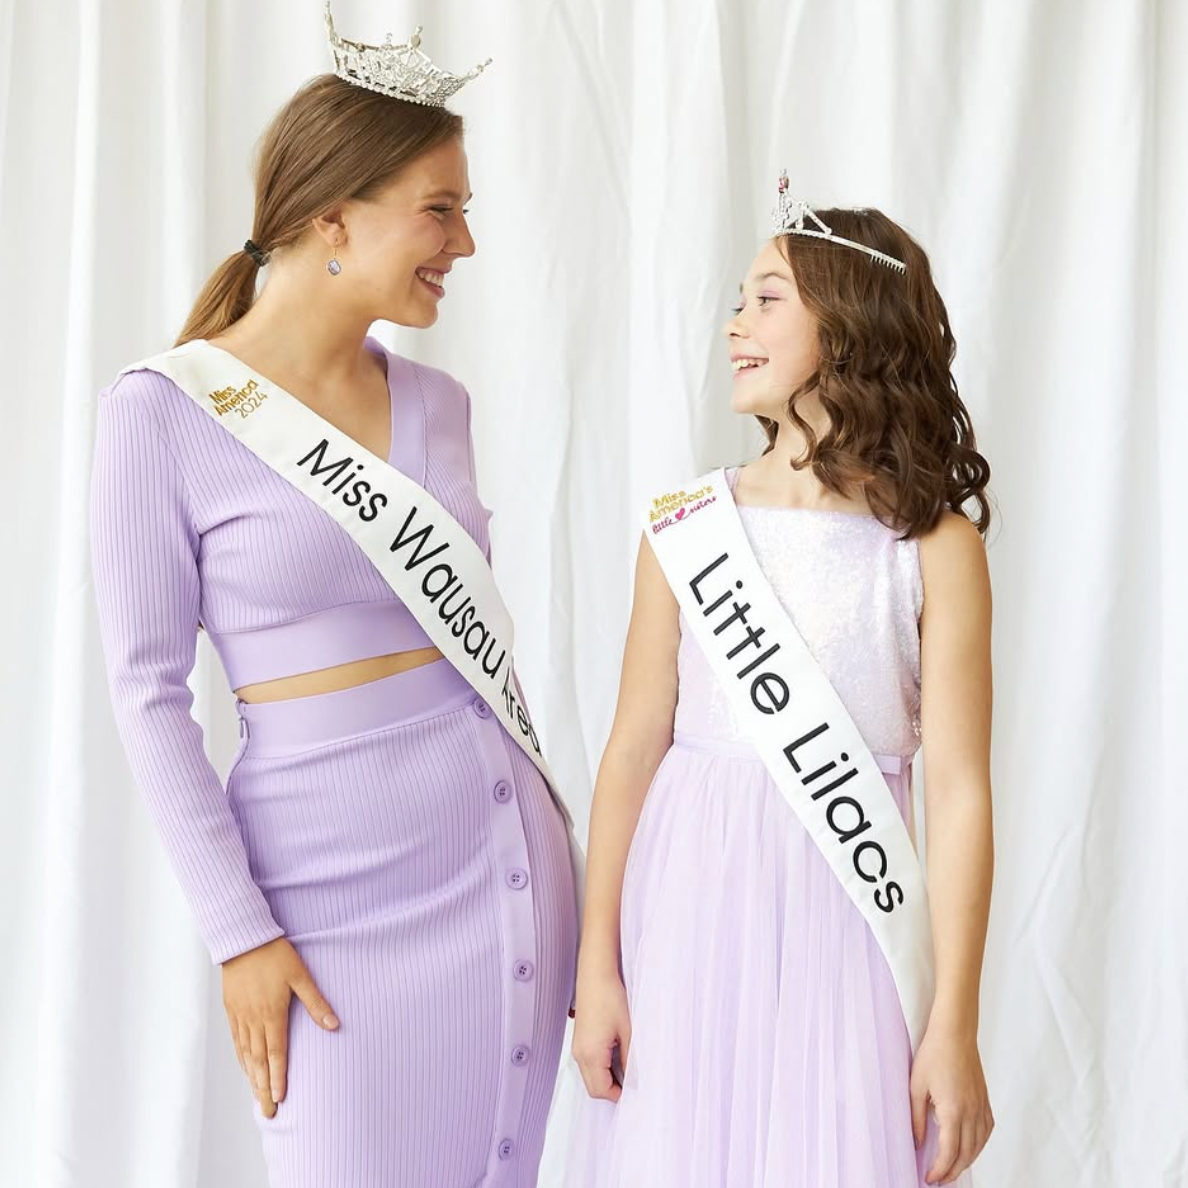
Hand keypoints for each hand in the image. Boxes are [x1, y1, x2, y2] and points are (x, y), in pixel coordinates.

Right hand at [221, 936, 339, 1117]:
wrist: (243, 939)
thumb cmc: (275, 954)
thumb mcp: (300, 975)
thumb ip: (315, 1002)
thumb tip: (334, 1025)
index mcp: (272, 1013)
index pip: (276, 1053)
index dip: (278, 1078)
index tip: (280, 1099)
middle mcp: (254, 1020)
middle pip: (259, 1061)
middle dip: (263, 1088)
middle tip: (267, 1112)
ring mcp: (240, 1016)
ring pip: (246, 1054)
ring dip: (252, 1078)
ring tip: (256, 1098)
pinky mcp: (231, 1010)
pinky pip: (236, 1041)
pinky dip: (241, 1059)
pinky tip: (245, 1069)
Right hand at [571, 966, 630, 1102]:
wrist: (595, 975)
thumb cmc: (609, 997)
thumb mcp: (627, 1031)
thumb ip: (630, 1059)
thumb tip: (635, 1078)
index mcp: (591, 1054)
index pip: (601, 1090)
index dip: (619, 1095)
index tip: (634, 1090)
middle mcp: (580, 1054)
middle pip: (593, 1088)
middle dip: (611, 1090)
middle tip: (632, 1083)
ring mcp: (577, 1047)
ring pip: (590, 1077)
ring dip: (606, 1079)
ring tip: (626, 1068)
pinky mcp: (579, 1039)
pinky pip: (588, 1064)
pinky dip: (600, 1068)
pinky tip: (616, 1056)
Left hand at [910, 1019, 993, 1183]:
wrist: (955, 1032)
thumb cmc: (934, 1053)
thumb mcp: (916, 1085)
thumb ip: (916, 1117)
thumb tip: (918, 1142)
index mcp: (953, 1110)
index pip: (949, 1152)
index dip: (940, 1170)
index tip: (930, 1178)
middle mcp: (971, 1112)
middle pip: (966, 1154)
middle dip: (953, 1171)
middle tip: (940, 1179)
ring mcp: (981, 1106)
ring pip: (979, 1146)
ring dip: (967, 1161)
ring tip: (952, 1168)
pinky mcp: (985, 1100)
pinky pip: (986, 1131)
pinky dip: (979, 1145)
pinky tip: (970, 1147)